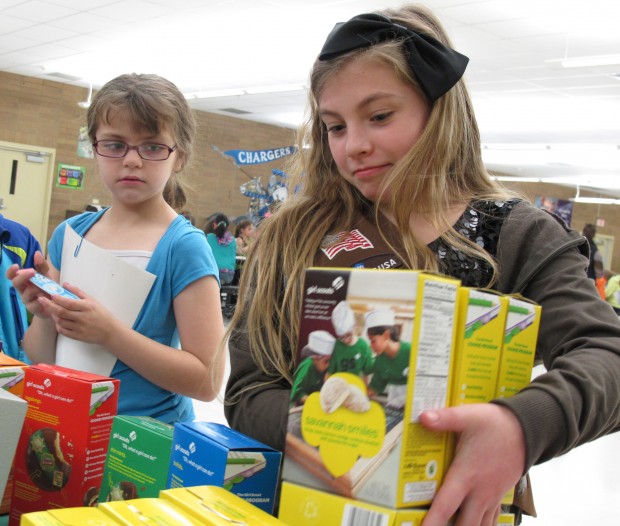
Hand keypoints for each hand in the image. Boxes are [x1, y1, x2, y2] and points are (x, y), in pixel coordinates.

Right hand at [6, 251, 51, 317]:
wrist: (55, 306)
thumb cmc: (47, 289)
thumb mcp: (47, 276)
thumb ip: (42, 266)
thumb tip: (37, 253)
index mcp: (24, 281)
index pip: (12, 276)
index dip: (11, 271)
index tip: (16, 266)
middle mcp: (23, 290)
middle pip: (16, 284)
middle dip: (23, 277)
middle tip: (32, 271)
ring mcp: (27, 300)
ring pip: (25, 294)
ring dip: (34, 289)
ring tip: (43, 286)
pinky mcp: (34, 309)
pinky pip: (33, 305)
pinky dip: (38, 302)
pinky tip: (44, 299)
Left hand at [37, 283, 120, 345]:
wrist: (110, 331)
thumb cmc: (101, 314)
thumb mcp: (92, 300)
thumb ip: (78, 292)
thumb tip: (65, 284)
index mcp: (87, 307)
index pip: (69, 303)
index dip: (58, 298)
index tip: (50, 294)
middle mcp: (82, 318)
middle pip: (61, 312)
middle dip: (49, 305)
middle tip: (41, 299)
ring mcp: (79, 328)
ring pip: (60, 321)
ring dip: (53, 315)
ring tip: (52, 309)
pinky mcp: (78, 336)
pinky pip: (63, 331)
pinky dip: (58, 325)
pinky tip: (58, 320)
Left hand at [420, 403, 525, 525]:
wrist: (527, 430)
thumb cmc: (495, 424)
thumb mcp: (468, 416)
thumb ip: (445, 418)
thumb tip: (423, 417)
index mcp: (466, 475)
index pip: (446, 506)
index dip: (433, 522)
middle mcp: (479, 492)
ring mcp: (491, 497)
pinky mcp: (499, 496)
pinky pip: (490, 521)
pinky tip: (471, 523)